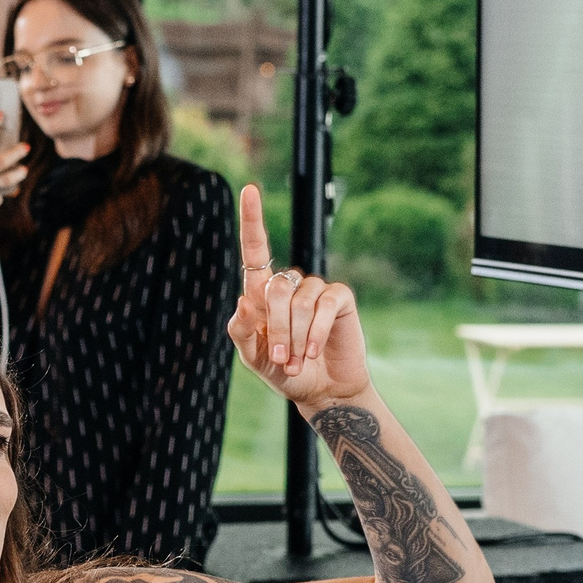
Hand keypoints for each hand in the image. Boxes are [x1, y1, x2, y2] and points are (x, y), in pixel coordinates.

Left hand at [227, 183, 371, 408]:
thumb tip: (245, 301)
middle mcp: (289, 286)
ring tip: (298, 361)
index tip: (249, 190)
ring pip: (300, 302)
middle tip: (282, 359)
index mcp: (261, 294)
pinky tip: (314, 353)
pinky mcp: (340, 299)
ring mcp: (316, 290)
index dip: (252, 220)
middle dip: (277, 329)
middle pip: (275, 289)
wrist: (321, 391)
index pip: (255, 250)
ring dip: (297, 338)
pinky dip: (315, 334)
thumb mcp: (253, 357)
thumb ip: (242, 331)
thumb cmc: (284, 372)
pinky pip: (325, 306)